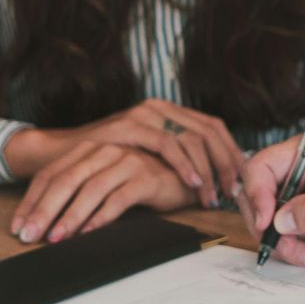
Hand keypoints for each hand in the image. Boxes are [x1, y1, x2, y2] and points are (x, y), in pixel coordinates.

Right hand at [3, 98, 242, 208]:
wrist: (61, 155)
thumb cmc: (106, 164)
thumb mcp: (148, 159)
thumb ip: (177, 163)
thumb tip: (216, 183)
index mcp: (169, 112)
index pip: (213, 127)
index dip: (232, 153)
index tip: (243, 180)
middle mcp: (160, 107)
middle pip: (210, 131)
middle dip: (227, 163)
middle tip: (235, 192)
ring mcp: (144, 113)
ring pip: (193, 137)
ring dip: (209, 170)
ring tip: (215, 196)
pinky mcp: (130, 126)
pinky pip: (168, 143)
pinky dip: (185, 165)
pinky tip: (194, 184)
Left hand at [9, 142, 192, 243]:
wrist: (184, 175)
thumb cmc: (141, 181)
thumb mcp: (104, 182)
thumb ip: (79, 191)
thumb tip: (44, 221)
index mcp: (89, 149)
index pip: (51, 174)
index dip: (31, 202)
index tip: (18, 227)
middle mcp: (106, 151)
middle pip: (66, 181)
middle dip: (44, 211)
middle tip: (29, 235)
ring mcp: (127, 162)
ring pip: (90, 190)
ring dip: (70, 216)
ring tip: (56, 238)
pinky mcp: (146, 177)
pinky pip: (118, 199)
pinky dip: (101, 217)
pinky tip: (88, 233)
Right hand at [235, 140, 304, 265]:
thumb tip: (279, 222)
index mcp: (301, 157)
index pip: (259, 169)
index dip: (256, 196)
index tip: (267, 222)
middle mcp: (293, 177)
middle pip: (255, 200)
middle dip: (269, 229)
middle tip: (289, 245)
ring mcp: (295, 201)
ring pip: (266, 226)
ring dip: (285, 246)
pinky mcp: (300, 224)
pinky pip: (282, 241)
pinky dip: (295, 252)